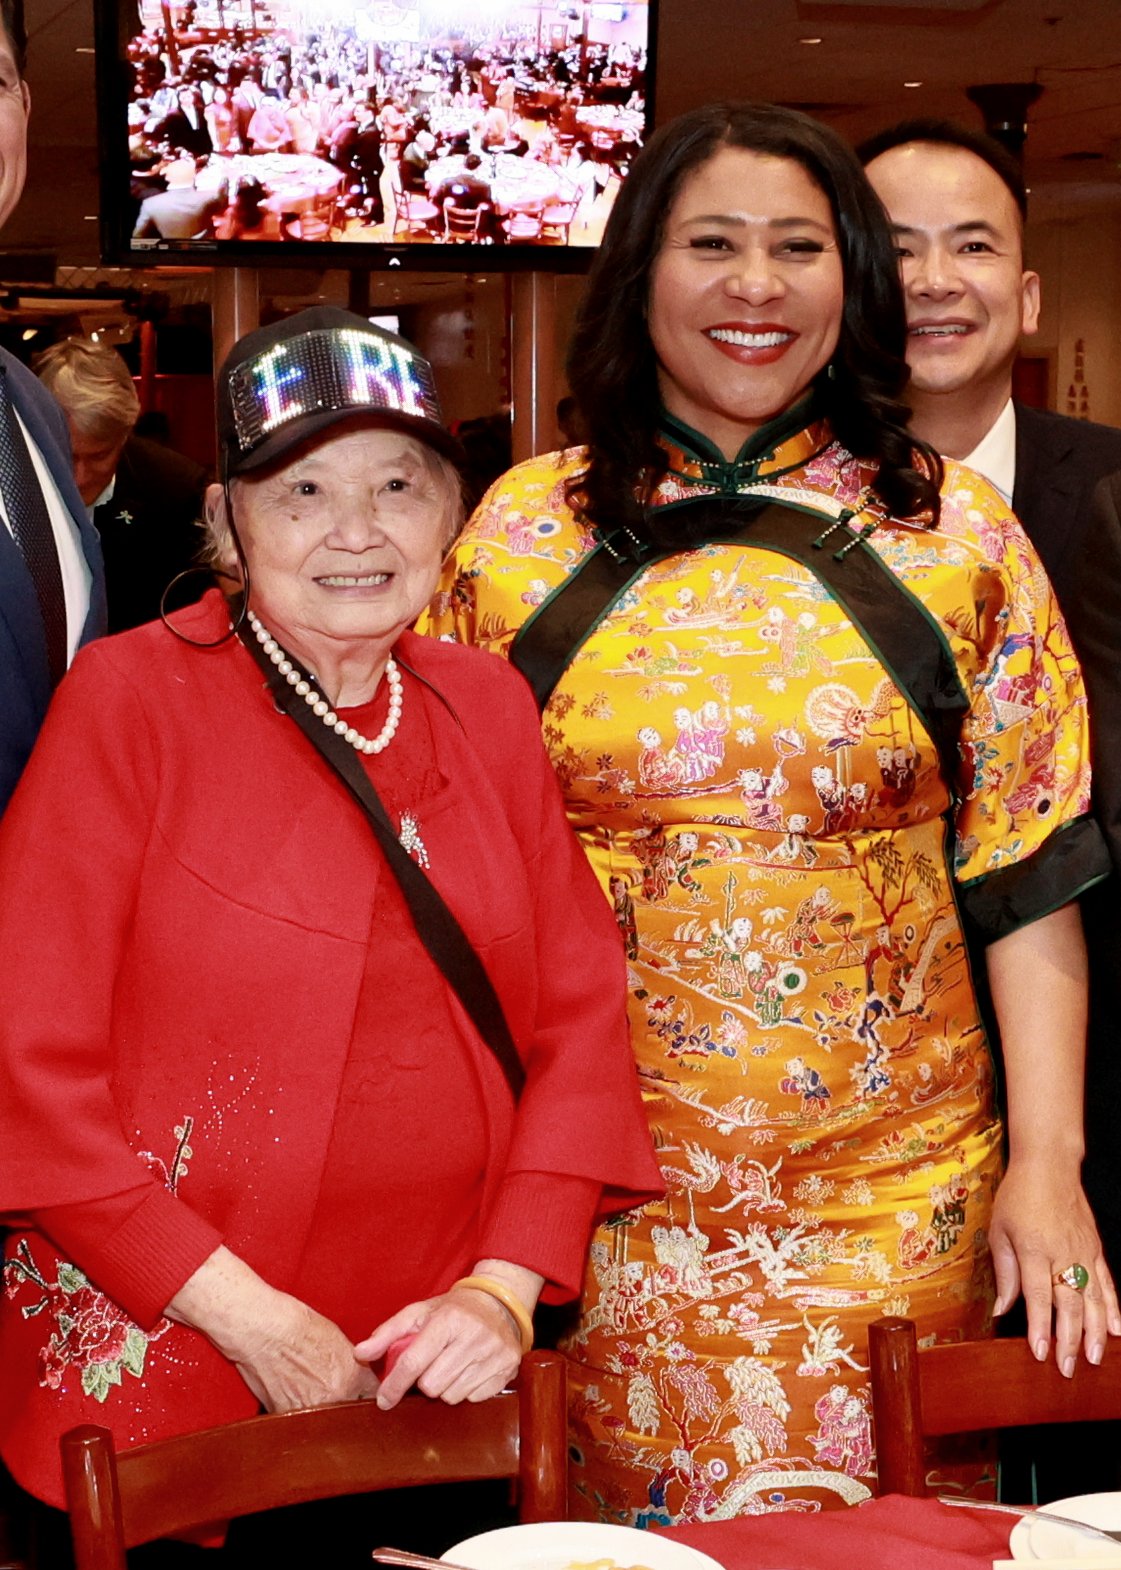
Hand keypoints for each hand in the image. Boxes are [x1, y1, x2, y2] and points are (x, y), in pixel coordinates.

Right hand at [165, 1245, 377, 1410]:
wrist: (261, 1329)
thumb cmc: (295, 1325)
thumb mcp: (337, 1339)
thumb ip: (352, 1364)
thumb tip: (359, 1377)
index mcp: (351, 1377)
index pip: (372, 1396)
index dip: (369, 1394)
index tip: (365, 1393)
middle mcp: (333, 1398)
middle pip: (350, 1412)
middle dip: (347, 1405)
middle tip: (335, 1391)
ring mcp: (308, 1411)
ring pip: (325, 1421)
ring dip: (323, 1411)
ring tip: (310, 1389)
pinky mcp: (285, 1415)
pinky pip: (300, 1420)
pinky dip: (299, 1412)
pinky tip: (293, 1392)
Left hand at [355, 1284, 524, 1409]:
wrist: (498, 1305)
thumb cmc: (452, 1311)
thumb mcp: (419, 1312)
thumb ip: (388, 1333)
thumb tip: (360, 1352)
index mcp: (448, 1320)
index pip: (414, 1361)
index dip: (394, 1385)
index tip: (383, 1400)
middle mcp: (474, 1336)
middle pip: (432, 1385)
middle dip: (424, 1382)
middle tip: (430, 1368)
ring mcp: (494, 1354)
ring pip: (452, 1396)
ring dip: (444, 1388)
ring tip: (449, 1368)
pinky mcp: (508, 1368)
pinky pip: (474, 1399)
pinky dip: (465, 1390)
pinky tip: (467, 1372)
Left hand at [990, 1158, 1120, 1374]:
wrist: (1049, 1166)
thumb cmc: (1018, 1196)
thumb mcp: (999, 1230)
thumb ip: (1004, 1273)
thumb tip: (1000, 1310)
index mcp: (1033, 1249)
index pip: (1037, 1295)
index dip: (1039, 1326)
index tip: (1040, 1352)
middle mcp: (1062, 1253)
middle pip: (1068, 1304)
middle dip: (1068, 1340)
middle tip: (1067, 1369)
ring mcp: (1083, 1252)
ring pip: (1093, 1299)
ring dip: (1093, 1332)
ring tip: (1093, 1359)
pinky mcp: (1095, 1250)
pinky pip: (1107, 1284)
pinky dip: (1113, 1309)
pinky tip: (1115, 1331)